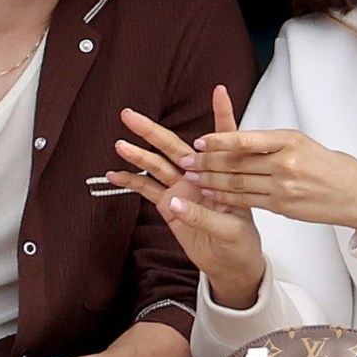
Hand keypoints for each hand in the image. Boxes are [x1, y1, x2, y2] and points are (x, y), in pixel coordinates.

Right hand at [107, 86, 263, 309]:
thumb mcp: (232, 231)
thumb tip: (172, 203)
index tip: (219, 90)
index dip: (222, 114)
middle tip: (130, 116)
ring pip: (157, 165)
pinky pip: (148, 189)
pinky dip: (132, 181)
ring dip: (139, 154)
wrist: (231, 265)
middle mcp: (201, 174)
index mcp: (223, 173)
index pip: (225, 138)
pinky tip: (114, 174)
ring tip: (120, 143)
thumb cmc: (242, 242)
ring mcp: (183, 188)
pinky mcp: (169, 206)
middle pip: (175, 146)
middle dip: (153, 131)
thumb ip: (204, 216)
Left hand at [181, 124, 356, 234]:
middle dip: (207, 162)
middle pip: (237, 163)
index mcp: (288, 140)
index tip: (199, 141)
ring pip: (238, 183)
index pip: (245, 140)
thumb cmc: (326, 163)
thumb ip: (269, 141)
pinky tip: (212, 194)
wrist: (353, 192)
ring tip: (192, 177)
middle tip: (186, 161)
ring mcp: (283, 187)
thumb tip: (236, 140)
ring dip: (211, 181)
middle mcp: (284, 163)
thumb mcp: (299, 141)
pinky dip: (227, 197)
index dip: (219, 141)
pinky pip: (248, 200)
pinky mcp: (282, 206)